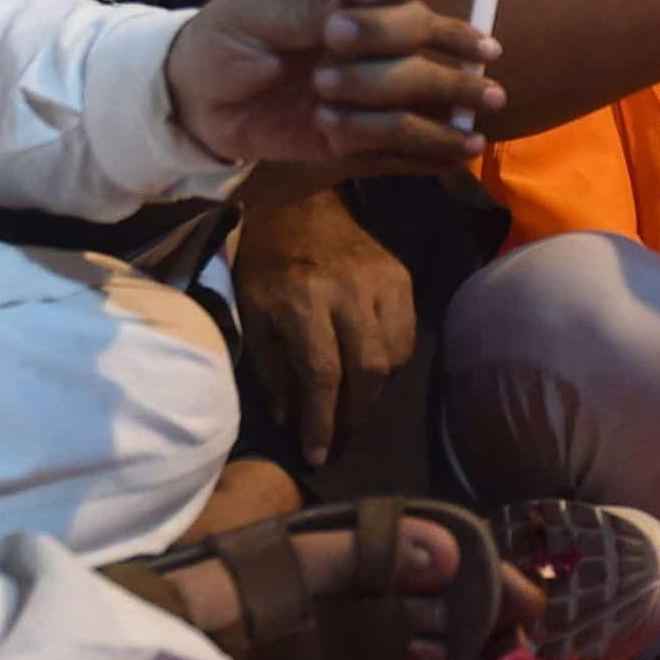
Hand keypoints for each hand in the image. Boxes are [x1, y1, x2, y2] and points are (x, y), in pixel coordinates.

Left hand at [165, 0, 501, 169]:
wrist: (196, 102)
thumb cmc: (224, 41)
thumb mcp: (252, 16)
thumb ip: (306, 10)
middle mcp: (376, 36)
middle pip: (419, 31)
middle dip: (382, 49)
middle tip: (323, 74)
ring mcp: (375, 85)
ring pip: (420, 88)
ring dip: (390, 105)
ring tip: (331, 115)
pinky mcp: (364, 134)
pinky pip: (408, 142)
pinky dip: (429, 149)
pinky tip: (458, 154)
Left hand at [232, 188, 417, 467]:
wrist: (299, 204)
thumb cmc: (265, 263)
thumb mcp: (252, 315)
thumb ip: (271, 368)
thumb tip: (291, 419)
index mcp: (302, 299)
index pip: (322, 373)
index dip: (321, 420)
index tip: (317, 454)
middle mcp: (347, 290)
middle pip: (367, 368)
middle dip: (356, 412)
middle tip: (342, 435)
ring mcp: (380, 281)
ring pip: (394, 355)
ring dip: (376, 389)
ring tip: (355, 402)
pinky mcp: (401, 275)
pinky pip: (407, 333)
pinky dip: (393, 359)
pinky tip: (372, 366)